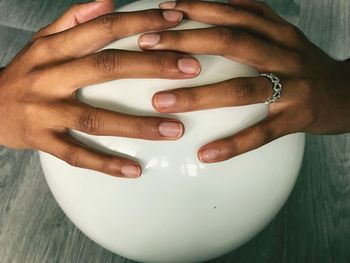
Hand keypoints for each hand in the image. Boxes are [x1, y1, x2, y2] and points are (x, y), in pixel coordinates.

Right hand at [0, 0, 201, 177]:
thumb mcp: (42, 40)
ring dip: (138, 125)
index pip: (103, 28)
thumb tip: (107, 1)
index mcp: (54, 48)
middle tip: (191, 69)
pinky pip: (76, 155)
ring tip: (176, 128)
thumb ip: (74, 19)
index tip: (176, 20)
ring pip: (96, 118)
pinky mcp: (42, 140)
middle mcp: (51, 76)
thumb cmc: (25, 72)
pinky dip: (105, 164)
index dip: (140, 22)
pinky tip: (134, 170)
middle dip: (152, 65)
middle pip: (107, 67)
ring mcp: (46, 111)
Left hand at [138, 0, 349, 162]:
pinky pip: (261, 133)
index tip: (160, 12)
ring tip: (160, 102)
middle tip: (145, 47)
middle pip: (230, 41)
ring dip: (198, 94)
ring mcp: (292, 86)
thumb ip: (255, 16)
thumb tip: (219, 0)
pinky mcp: (296, 118)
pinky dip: (232, 144)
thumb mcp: (283, 34)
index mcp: (276, 31)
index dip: (195, 9)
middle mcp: (283, 53)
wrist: (347, 92)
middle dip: (185, 41)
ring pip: (241, 88)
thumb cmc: (304, 64)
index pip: (231, 13)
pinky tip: (204, 155)